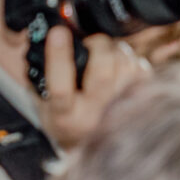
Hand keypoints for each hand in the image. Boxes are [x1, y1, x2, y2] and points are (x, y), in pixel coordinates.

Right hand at [37, 24, 145, 149]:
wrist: (93, 147)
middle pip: (102, 70)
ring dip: (113, 51)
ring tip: (104, 56)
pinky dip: (128, 59)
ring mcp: (120, 109)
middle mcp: (94, 114)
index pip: (60, 87)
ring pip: (123, 64)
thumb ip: (38, 77)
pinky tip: (119, 67)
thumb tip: (41, 39)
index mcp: (65, 115)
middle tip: (90, 44)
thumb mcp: (42, 104)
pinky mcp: (141, 101)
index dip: (59, 57)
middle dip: (97, 45)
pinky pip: (139, 67)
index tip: (57, 32)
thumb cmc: (65, 119)